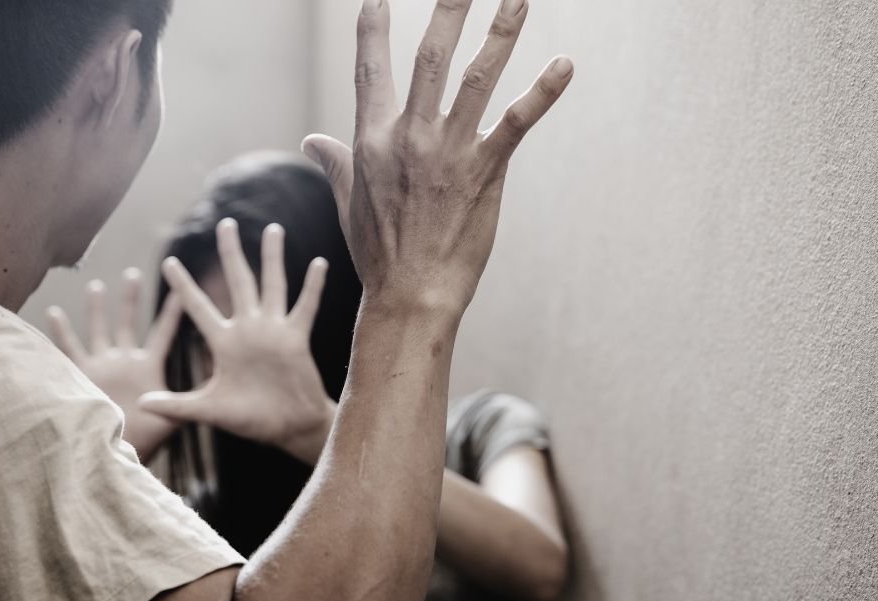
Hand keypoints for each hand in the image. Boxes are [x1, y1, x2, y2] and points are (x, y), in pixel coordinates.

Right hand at [47, 269, 182, 462]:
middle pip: (128, 322)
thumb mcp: (175, 416)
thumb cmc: (147, 437)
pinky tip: (54, 310)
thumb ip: (194, 399)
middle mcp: (124, 360)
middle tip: (133, 273)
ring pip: (99, 330)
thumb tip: (221, 389)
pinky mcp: (82, 375)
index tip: (181, 289)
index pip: (162, 332)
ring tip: (96, 285)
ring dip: (97, 309)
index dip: (171, 312)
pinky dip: (61, 332)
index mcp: (147, 366)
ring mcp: (102, 365)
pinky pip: (69, 350)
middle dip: (130, 299)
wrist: (117, 451)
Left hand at [138, 220, 335, 464]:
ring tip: (273, 229)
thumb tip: (139, 405)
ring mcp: (273, 331)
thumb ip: (176, 405)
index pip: (197, 307)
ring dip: (272, 258)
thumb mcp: (209, 410)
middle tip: (225, 224)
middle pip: (237, 282)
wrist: (287, 429)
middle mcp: (247, 330)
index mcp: (223, 343)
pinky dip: (312, 286)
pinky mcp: (296, 339)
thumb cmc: (250, 420)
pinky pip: (304, 307)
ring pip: (272, 285)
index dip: (183, 286)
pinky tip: (318, 263)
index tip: (167, 261)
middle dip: (230, 253)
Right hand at [302, 0, 573, 318]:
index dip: (372, 26)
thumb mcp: (348, 202)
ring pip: (477, 77)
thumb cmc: (379, 253)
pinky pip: (516, 122)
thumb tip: (312, 141)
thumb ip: (334, 162)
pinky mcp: (484, 171)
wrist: (411, 295)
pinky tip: (565, 66)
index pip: (371, 68)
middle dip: (448, 9)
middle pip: (430, 56)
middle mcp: (409, 136)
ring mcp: (448, 151)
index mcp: (371, 139)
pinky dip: (542, 92)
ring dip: (501, 32)